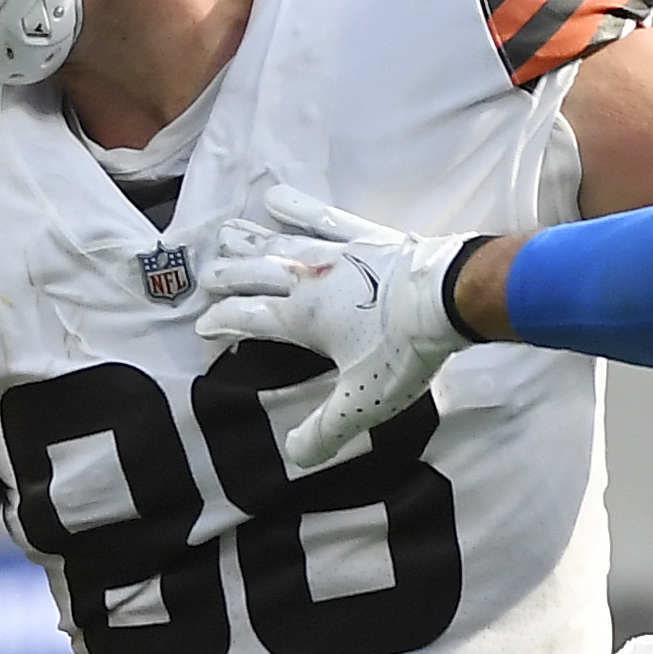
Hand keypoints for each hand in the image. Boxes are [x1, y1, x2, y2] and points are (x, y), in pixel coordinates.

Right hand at [192, 186, 471, 472]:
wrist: (449, 298)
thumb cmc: (403, 351)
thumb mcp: (362, 402)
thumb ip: (325, 431)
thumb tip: (295, 456)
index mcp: (300, 320)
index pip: (248, 318)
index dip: (221, 323)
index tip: (203, 328)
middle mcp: (307, 281)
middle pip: (255, 274)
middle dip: (227, 277)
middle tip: (206, 276)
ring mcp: (335, 253)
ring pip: (280, 243)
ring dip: (249, 240)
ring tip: (226, 234)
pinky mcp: (365, 236)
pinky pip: (322, 216)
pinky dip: (297, 206)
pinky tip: (276, 197)